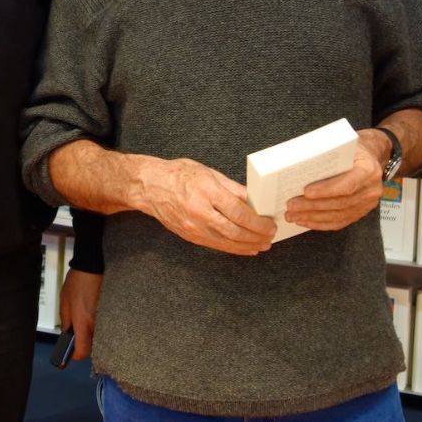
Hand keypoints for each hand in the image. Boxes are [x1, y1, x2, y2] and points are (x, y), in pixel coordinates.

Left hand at [59, 269, 101, 360]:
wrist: (94, 266)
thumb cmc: (78, 282)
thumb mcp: (65, 302)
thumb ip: (66, 321)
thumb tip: (67, 335)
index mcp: (83, 322)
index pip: (82, 351)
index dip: (74, 356)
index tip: (69, 354)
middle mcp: (97, 324)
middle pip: (92, 347)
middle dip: (83, 345)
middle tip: (75, 338)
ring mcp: (106, 319)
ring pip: (99, 337)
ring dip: (91, 336)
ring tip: (83, 323)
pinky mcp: (112, 313)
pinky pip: (105, 327)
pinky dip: (99, 327)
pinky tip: (92, 316)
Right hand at [139, 158, 275, 254]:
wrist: (150, 187)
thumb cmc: (178, 175)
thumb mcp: (208, 173)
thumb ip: (232, 188)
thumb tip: (254, 199)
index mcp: (206, 192)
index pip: (238, 212)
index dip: (258, 221)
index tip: (269, 223)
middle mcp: (200, 212)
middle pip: (235, 230)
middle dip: (257, 236)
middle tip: (271, 236)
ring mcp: (194, 227)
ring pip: (227, 242)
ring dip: (248, 246)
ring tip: (262, 245)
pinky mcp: (190, 236)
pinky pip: (216, 245)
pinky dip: (233, 249)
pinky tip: (245, 248)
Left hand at [286, 131, 385, 230]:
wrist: (372, 155)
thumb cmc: (353, 149)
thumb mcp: (343, 144)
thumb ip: (327, 154)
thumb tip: (300, 162)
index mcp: (368, 170)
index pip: (347, 185)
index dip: (326, 190)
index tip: (306, 192)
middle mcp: (371, 189)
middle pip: (339, 203)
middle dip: (312, 206)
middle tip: (291, 206)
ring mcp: (367, 203)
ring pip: (338, 215)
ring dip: (312, 217)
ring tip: (293, 215)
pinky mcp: (361, 212)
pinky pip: (340, 222)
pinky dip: (320, 223)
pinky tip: (305, 221)